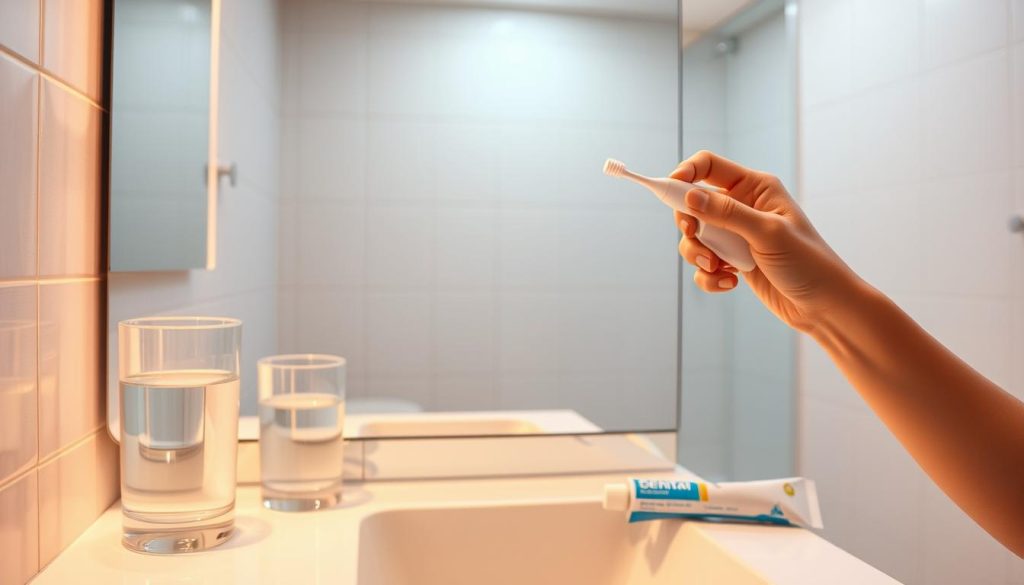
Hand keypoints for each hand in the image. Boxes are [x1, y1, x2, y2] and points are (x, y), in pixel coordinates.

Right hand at [672, 150, 862, 333]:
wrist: (824, 306)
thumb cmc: (808, 263)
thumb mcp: (767, 233)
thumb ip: (726, 214)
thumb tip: (688, 197)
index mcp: (755, 188)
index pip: (708, 166)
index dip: (685, 173)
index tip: (671, 192)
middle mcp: (743, 208)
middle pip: (692, 204)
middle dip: (689, 224)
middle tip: (694, 236)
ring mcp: (736, 236)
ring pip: (694, 237)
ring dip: (697, 254)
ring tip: (718, 268)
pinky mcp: (733, 262)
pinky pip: (703, 265)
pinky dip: (709, 276)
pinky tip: (730, 283)